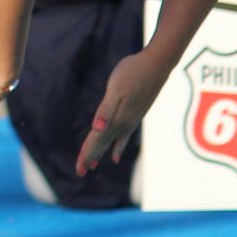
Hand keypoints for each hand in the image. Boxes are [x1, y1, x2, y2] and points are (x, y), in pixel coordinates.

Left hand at [75, 51, 172, 174]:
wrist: (157, 64)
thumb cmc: (132, 72)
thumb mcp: (116, 90)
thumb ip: (106, 110)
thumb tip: (97, 129)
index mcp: (116, 119)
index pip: (97, 140)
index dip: (86, 154)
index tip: (79, 170)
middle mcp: (124, 123)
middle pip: (103, 144)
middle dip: (90, 157)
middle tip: (81, 172)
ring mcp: (131, 120)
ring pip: (112, 141)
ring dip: (101, 152)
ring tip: (93, 164)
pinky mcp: (136, 114)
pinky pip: (124, 136)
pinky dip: (117, 146)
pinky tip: (116, 154)